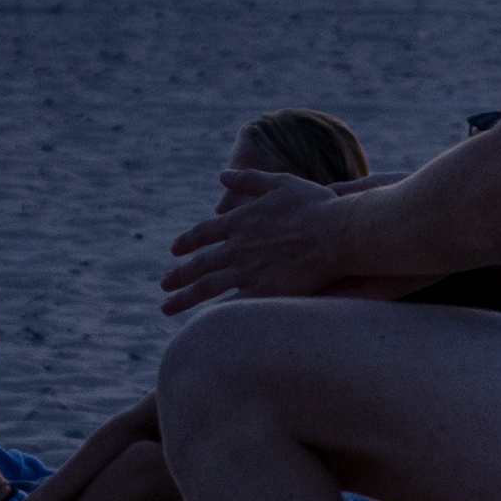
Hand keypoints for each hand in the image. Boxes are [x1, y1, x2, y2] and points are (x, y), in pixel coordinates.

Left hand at [164, 166, 354, 313]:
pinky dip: (214, 314)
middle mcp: (236, 248)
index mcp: (239, 221)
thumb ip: (248, 180)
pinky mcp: (263, 293)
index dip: (187, 242)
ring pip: (206, 287)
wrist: (336, 233)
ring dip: (183, 298)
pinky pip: (232, 307)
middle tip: (163, 285)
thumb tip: (221, 176)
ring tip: (166, 308)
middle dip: (178, 276)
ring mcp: (247, 272)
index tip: (174, 250)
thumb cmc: (315, 205)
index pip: (203, 233)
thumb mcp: (279, 183)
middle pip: (199, 264)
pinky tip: (201, 324)